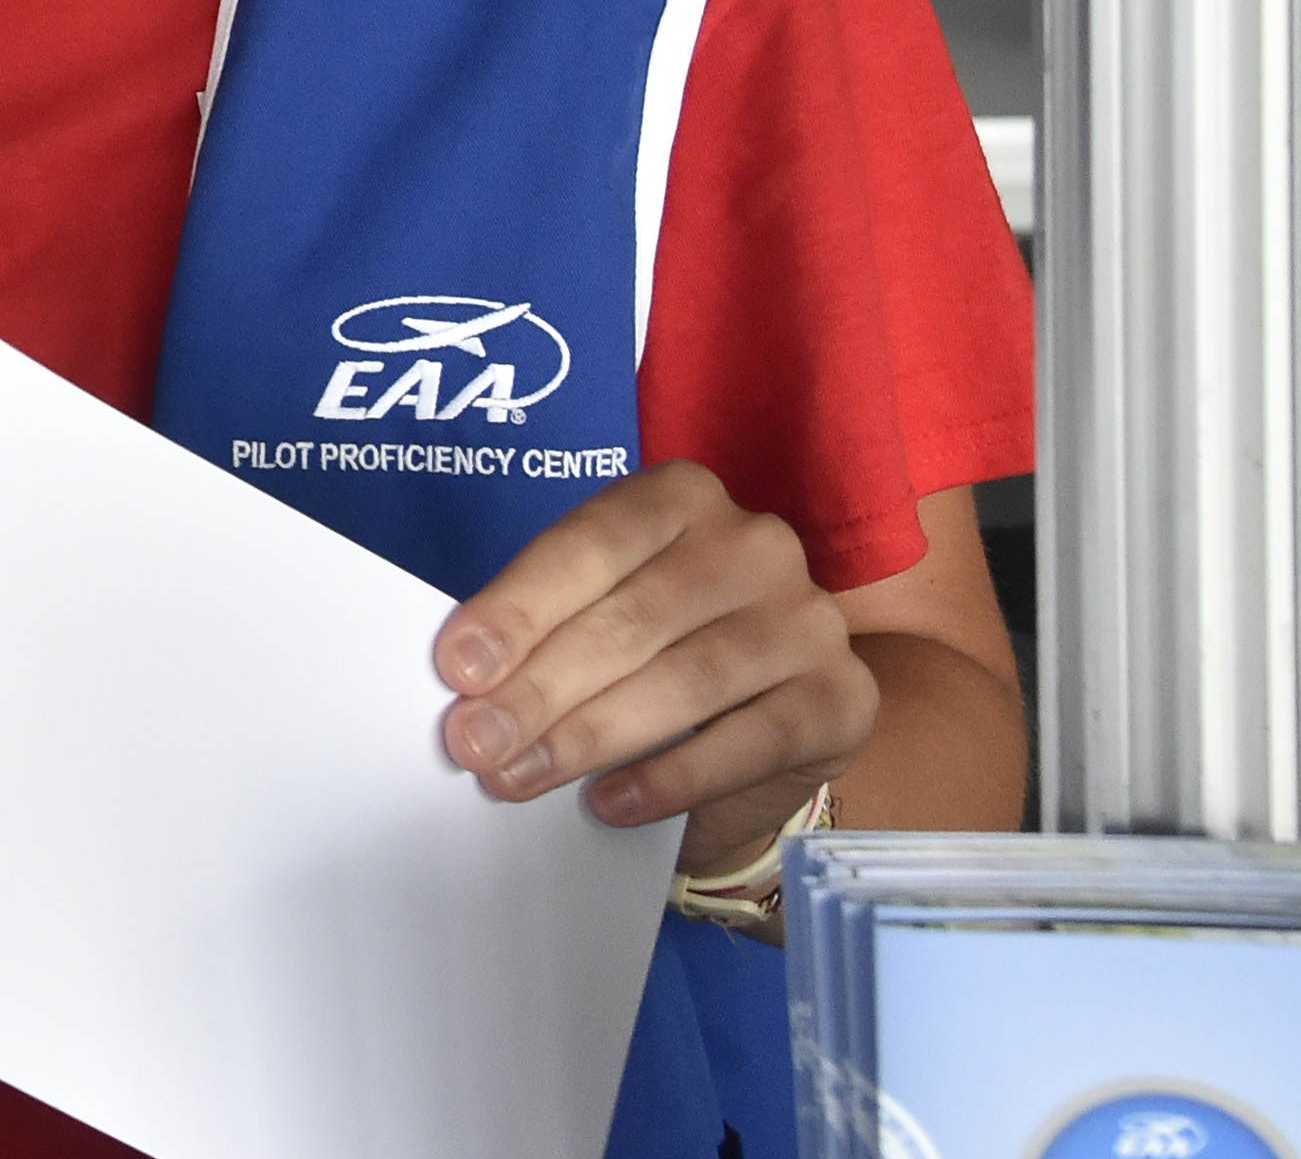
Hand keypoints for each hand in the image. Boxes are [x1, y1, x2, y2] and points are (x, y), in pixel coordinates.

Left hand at [430, 460, 876, 875]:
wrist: (760, 723)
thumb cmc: (653, 654)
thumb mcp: (594, 619)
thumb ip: (543, 633)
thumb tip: (470, 684)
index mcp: (680, 498)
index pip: (587, 546)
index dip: (518, 608)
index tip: (457, 668)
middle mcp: (755, 544)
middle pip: (630, 618)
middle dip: (540, 688)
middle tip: (474, 743)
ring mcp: (808, 619)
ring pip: (686, 679)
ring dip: (592, 735)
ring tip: (522, 776)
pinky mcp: (843, 697)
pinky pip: (750, 741)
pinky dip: (671, 777)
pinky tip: (609, 803)